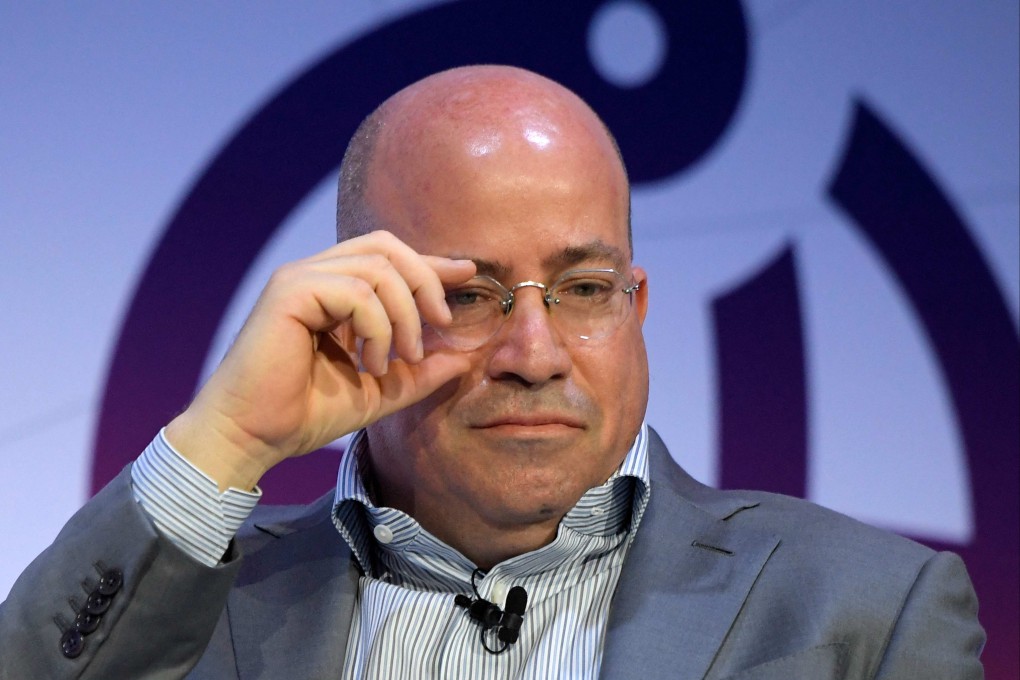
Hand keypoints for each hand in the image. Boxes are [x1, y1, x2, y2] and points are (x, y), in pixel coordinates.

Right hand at [164, 231, 475, 490]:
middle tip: (443, 322)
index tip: (466, 274)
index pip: (388, 257)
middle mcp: (314, 275)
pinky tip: (371, 363)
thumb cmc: (305, 414)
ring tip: (401, 358)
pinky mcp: (289, 292)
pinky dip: (378, 327)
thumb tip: (466, 355)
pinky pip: (356, 291)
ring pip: (377, 268)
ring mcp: (299, 279)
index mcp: (332, 291)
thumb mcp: (380, 390)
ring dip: (403, 315)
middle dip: (425, 280)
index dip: (429, 264)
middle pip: (386, 247)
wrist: (252, 437)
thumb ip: (420, 371)